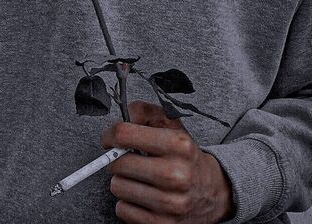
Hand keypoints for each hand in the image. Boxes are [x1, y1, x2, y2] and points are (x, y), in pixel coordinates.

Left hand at [101, 100, 233, 223]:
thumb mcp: (170, 124)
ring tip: (139, 177)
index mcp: (178, 144)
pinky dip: (128, 202)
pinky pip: (122, 209)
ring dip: (123, 181)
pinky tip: (143, 195)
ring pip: (117, 187)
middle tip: (130, 159)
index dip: (110, 135)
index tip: (110, 138)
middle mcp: (175, 174)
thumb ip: (143, 111)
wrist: (214, 191)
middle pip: (117, 163)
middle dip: (117, 159)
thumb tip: (122, 114)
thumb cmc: (184, 156)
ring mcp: (169, 202)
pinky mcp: (162, 223)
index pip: (124, 134)